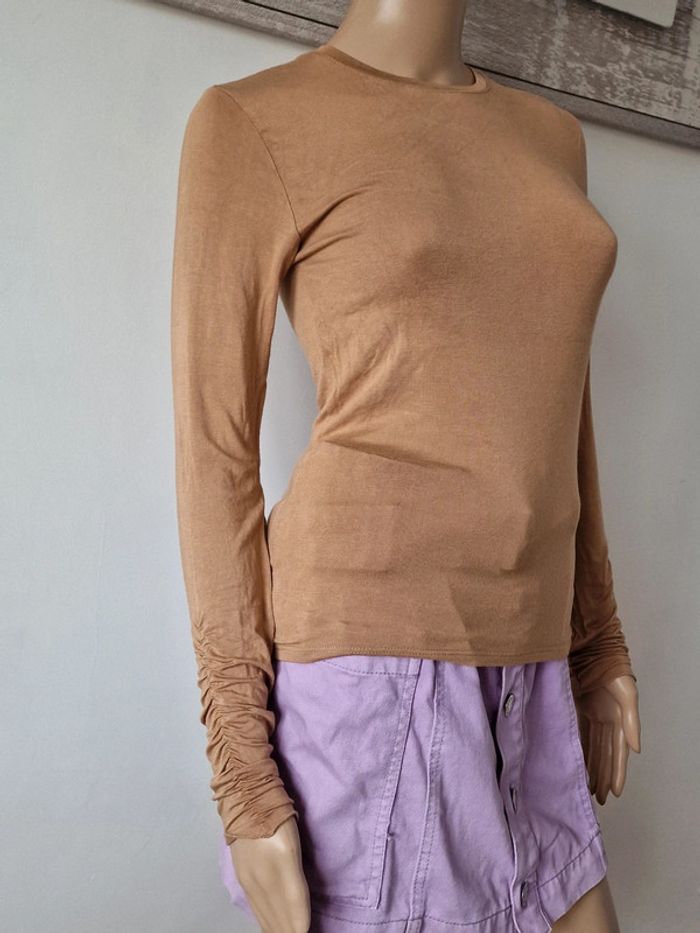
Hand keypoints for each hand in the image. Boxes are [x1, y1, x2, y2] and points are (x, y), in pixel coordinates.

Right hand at [229, 815, 310, 932]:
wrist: (245, 798)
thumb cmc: (275, 816)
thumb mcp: (292, 846)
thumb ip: (295, 883)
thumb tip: (298, 912)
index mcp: (279, 875)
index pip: (295, 913)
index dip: (301, 928)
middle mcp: (262, 883)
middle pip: (279, 919)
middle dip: (289, 931)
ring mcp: (250, 881)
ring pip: (266, 915)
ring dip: (277, 928)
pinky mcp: (242, 877)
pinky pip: (255, 907)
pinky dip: (264, 920)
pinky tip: (268, 926)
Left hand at [575, 674, 640, 804]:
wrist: (589, 645)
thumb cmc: (610, 666)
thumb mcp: (626, 693)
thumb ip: (631, 720)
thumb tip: (636, 749)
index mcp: (618, 718)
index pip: (617, 752)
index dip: (616, 772)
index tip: (614, 792)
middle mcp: (605, 719)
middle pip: (604, 753)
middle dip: (603, 775)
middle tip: (598, 798)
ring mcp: (590, 713)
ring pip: (592, 747)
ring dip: (591, 766)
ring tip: (588, 787)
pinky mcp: (576, 707)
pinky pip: (578, 733)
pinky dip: (578, 749)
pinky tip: (575, 763)